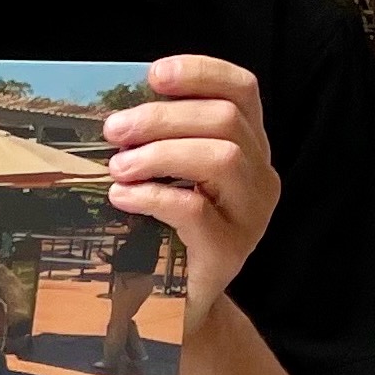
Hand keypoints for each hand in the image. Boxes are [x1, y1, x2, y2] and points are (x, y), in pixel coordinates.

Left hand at [102, 54, 278, 317]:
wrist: (182, 302)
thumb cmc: (172, 230)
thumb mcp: (175, 175)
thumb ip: (166, 138)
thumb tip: (122, 107)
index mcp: (250, 146)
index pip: (243, 90)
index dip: (201, 72)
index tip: (153, 75)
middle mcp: (260, 176)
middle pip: (226, 120)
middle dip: (162, 117)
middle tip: (114, 131)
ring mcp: (252, 214)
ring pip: (221, 158)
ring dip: (160, 154)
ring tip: (119, 167)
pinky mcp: (230, 250)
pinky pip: (195, 209)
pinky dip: (151, 195)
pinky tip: (122, 196)